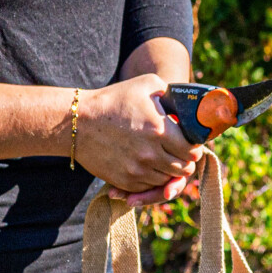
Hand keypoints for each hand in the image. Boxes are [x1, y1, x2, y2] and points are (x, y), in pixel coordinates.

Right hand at [76, 73, 205, 198]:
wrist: (77, 122)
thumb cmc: (113, 99)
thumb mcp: (147, 84)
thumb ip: (173, 93)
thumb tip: (188, 104)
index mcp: (160, 130)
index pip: (193, 150)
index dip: (195, 148)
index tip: (190, 144)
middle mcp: (150, 153)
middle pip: (184, 169)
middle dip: (185, 161)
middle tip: (180, 153)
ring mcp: (136, 170)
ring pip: (168, 180)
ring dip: (169, 171)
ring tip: (164, 158)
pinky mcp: (124, 181)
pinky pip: (149, 188)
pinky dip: (152, 180)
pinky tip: (149, 166)